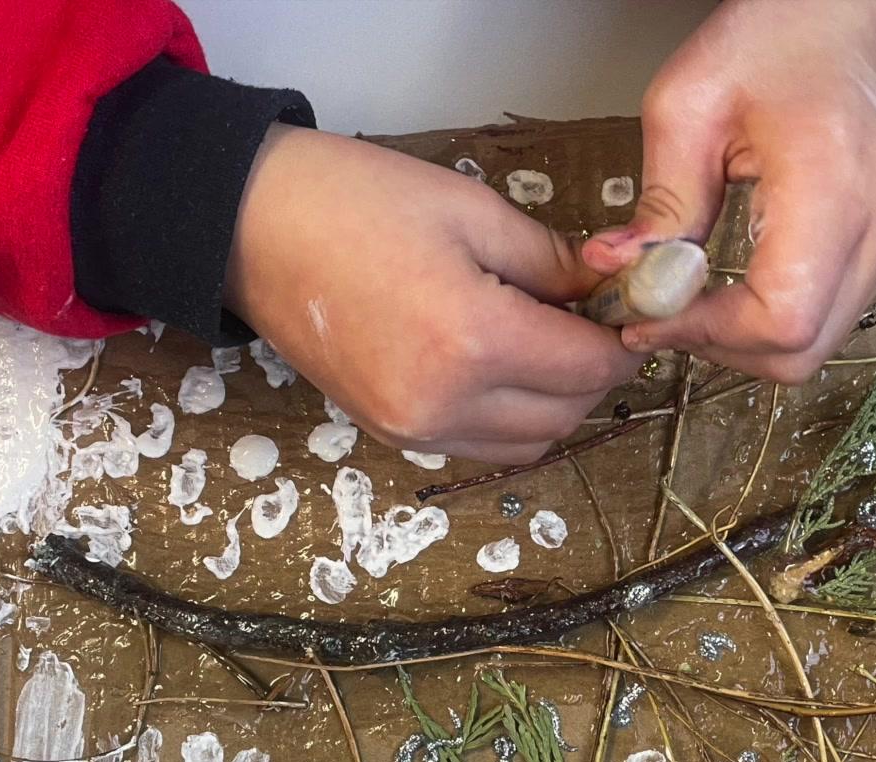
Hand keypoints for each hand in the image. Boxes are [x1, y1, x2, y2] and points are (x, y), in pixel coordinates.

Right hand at [225, 124, 643, 463]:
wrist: (247, 226)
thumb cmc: (355, 200)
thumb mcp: (473, 212)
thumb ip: (555, 263)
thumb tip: (613, 292)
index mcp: (472, 341)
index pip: (590, 367)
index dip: (622, 338)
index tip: (628, 307)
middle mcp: (444, 403)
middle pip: (567, 414)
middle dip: (592, 370)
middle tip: (587, 316)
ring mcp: (412, 427)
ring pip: (528, 444)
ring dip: (554, 402)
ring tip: (542, 341)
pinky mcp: (388, 433)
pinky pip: (477, 446)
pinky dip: (507, 418)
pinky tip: (500, 365)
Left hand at [581, 0, 875, 383]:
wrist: (840, 16)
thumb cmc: (771, 39)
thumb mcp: (688, 107)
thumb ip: (660, 202)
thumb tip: (617, 274)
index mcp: (831, 182)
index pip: (781, 316)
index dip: (708, 334)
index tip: (647, 318)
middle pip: (802, 349)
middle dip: (721, 348)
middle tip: (660, 318)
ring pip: (817, 344)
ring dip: (745, 342)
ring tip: (689, 303)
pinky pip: (830, 315)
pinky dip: (774, 321)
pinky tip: (730, 291)